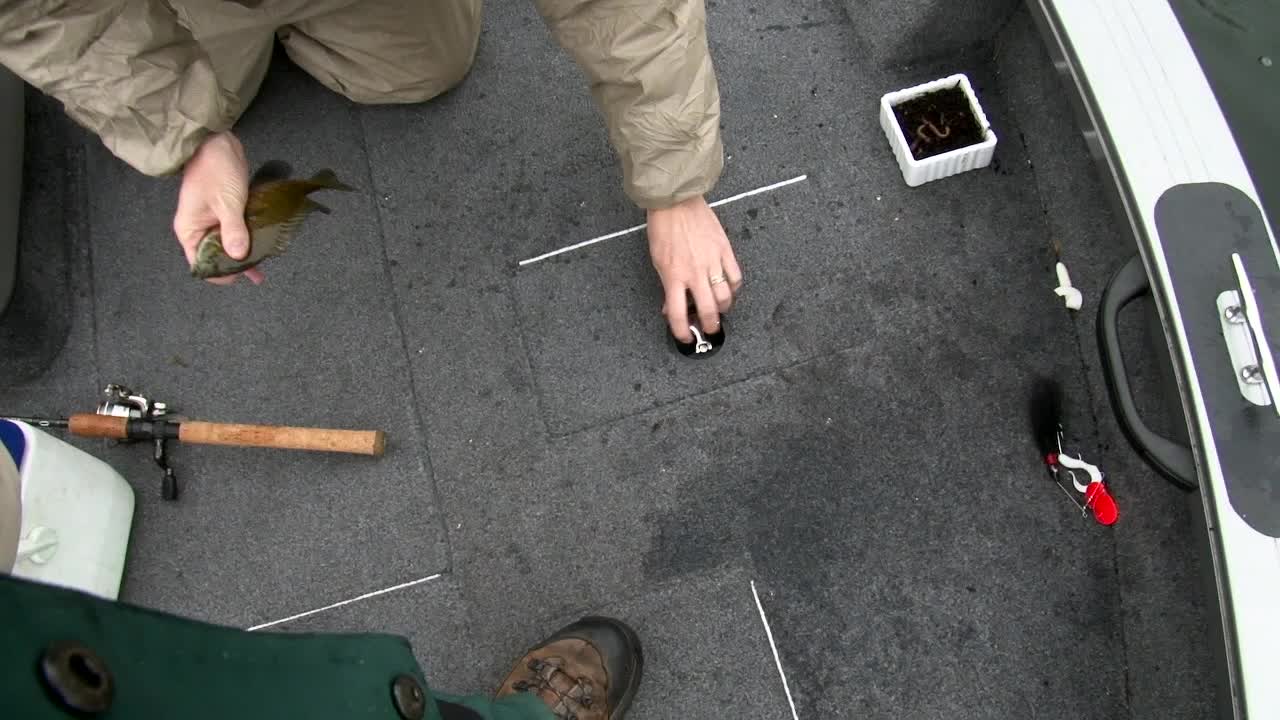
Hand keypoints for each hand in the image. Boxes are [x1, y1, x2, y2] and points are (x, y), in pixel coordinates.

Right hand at [172, 131, 260, 284]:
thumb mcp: (227, 203)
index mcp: (190, 230)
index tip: (240, 277)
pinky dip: (245, 239)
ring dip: (242, 253)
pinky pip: (234, 231)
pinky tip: (260, 246)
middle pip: (214, 256)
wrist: (216, 141)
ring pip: (226, 244)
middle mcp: (198, 228)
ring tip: (262, 266)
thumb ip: (233, 231)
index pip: (200, 263)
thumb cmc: (215, 169)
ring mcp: (211, 220)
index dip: (219, 273)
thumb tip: (238, 257)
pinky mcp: (224, 211)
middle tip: (258, 274)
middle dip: (234, 266)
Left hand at [647, 196, 742, 341]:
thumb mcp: (658, 262)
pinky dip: (734, 287)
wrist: (676, 202)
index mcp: (673, 276)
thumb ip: (668, 286)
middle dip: (711, 326)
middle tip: (711, 329)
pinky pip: (736, 276)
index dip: (681, 331)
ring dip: (724, 308)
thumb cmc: (663, 229)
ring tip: (720, 309)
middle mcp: (694, 272)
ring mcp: (712, 262)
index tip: (685, 337)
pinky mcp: (725, 250)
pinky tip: (729, 288)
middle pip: (709, 310)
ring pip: (726, 296)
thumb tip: (671, 307)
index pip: (678, 314)